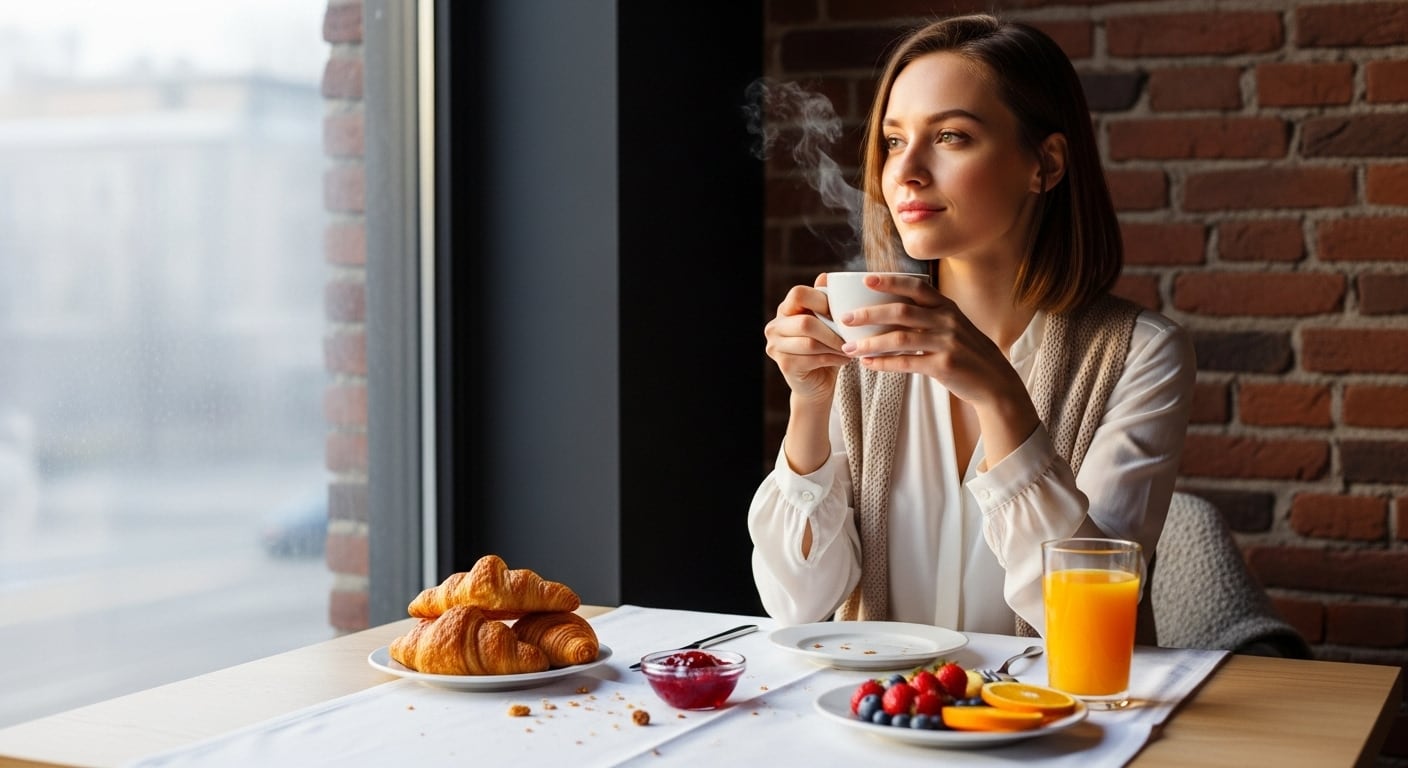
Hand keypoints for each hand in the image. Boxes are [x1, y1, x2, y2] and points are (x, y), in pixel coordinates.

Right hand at [763, 275, 850, 404]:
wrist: (817, 384)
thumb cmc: (825, 347)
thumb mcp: (827, 321)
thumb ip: (826, 301)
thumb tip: (826, 276)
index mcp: (784, 310)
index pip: (798, 293)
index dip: (821, 300)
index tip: (841, 313)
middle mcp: (774, 327)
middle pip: (806, 322)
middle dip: (833, 330)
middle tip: (851, 336)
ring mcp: (776, 347)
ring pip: (810, 342)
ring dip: (835, 346)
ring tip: (851, 348)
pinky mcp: (784, 365)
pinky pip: (813, 359)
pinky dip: (833, 359)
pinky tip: (845, 359)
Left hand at [835, 273, 1039, 457]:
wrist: (995, 383)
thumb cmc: (967, 353)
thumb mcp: (953, 327)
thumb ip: (928, 316)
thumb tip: (889, 310)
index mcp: (947, 307)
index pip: (916, 287)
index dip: (890, 281)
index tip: (865, 280)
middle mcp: (947, 320)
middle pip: (901, 311)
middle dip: (869, 313)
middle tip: (845, 318)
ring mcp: (947, 342)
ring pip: (900, 338)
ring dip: (871, 343)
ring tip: (849, 348)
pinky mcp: (944, 365)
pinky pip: (907, 362)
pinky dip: (884, 363)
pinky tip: (868, 364)